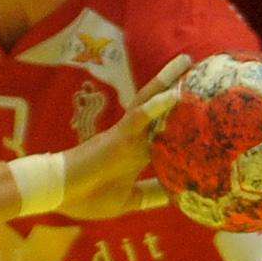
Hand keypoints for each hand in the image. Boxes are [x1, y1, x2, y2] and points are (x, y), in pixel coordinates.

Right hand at [60, 55, 188, 219]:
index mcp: (137, 154)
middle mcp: (135, 140)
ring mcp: (128, 135)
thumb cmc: (87, 197)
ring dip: (168, 82)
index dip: (183, 123)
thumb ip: (149, 195)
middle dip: (178, 90)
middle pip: (161, 111)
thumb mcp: (128, 200)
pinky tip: (174, 93)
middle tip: (200, 72)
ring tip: (186, 61)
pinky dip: (156, 105)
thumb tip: (175, 196)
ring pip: (150, 103)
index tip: (204, 113)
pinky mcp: (119, 135)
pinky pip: (140, 116)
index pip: (165, 134)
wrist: (57, 193)